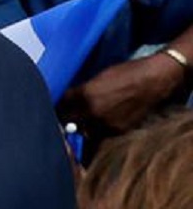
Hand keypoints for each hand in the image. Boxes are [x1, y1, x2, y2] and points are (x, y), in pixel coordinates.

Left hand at [60, 53, 183, 135]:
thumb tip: (67, 100)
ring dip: (82, 127)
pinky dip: (98, 131)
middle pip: (70, 121)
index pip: (60, 106)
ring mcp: (106, 124)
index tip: (55, 107)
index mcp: (85, 95)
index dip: (57, 107)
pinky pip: (102, 134)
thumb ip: (81, 92)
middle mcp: (93, 112)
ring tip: (83, 122)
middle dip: (66, 119)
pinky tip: (99, 124)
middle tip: (65, 117)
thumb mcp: (97, 78)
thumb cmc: (125, 73)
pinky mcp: (119, 131)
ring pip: (85, 131)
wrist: (153, 80)